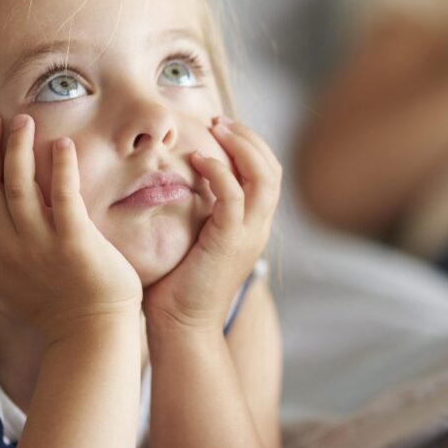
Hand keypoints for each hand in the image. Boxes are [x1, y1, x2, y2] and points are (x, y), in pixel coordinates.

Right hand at [0, 113, 143, 342]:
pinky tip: (63, 144)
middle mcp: (7, 251)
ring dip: (17, 147)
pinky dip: (60, 165)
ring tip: (24, 121)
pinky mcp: (74, 241)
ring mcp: (39, 246)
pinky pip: (63, 194)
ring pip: (17, 185)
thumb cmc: (56, 310)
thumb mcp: (8, 289)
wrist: (92, 334)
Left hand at [142, 116, 280, 336]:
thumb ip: (196, 210)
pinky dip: (220, 171)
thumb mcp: (192, 237)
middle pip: (273, 168)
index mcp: (253, 226)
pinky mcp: (229, 242)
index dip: (249, 144)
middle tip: (218, 121)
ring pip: (264, 177)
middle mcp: (258, 228)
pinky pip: (234, 196)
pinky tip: (198, 160)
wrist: (180, 327)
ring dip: (240, 147)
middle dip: (248, 138)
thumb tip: (175, 180)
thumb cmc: (176, 286)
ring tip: (215, 130)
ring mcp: (248, 235)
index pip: (268, 173)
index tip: (220, 126)